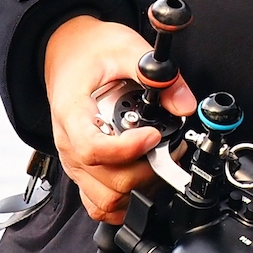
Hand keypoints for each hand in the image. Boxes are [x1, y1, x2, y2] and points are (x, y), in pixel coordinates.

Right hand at [43, 13, 194, 225]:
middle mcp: (68, 143)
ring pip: (106, 199)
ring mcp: (73, 161)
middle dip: (146, 170)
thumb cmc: (89, 51)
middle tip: (166, 146)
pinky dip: (123, 202)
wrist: (67, 52)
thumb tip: (184, 104)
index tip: (152, 136)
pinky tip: (140, 179)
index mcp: (72, 113)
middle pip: (107, 181)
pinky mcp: (82, 170)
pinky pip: (98, 204)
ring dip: (138, 187)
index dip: (128, 150)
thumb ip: (156, 75)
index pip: (93, 149)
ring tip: (155, 160)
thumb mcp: (126, 48)